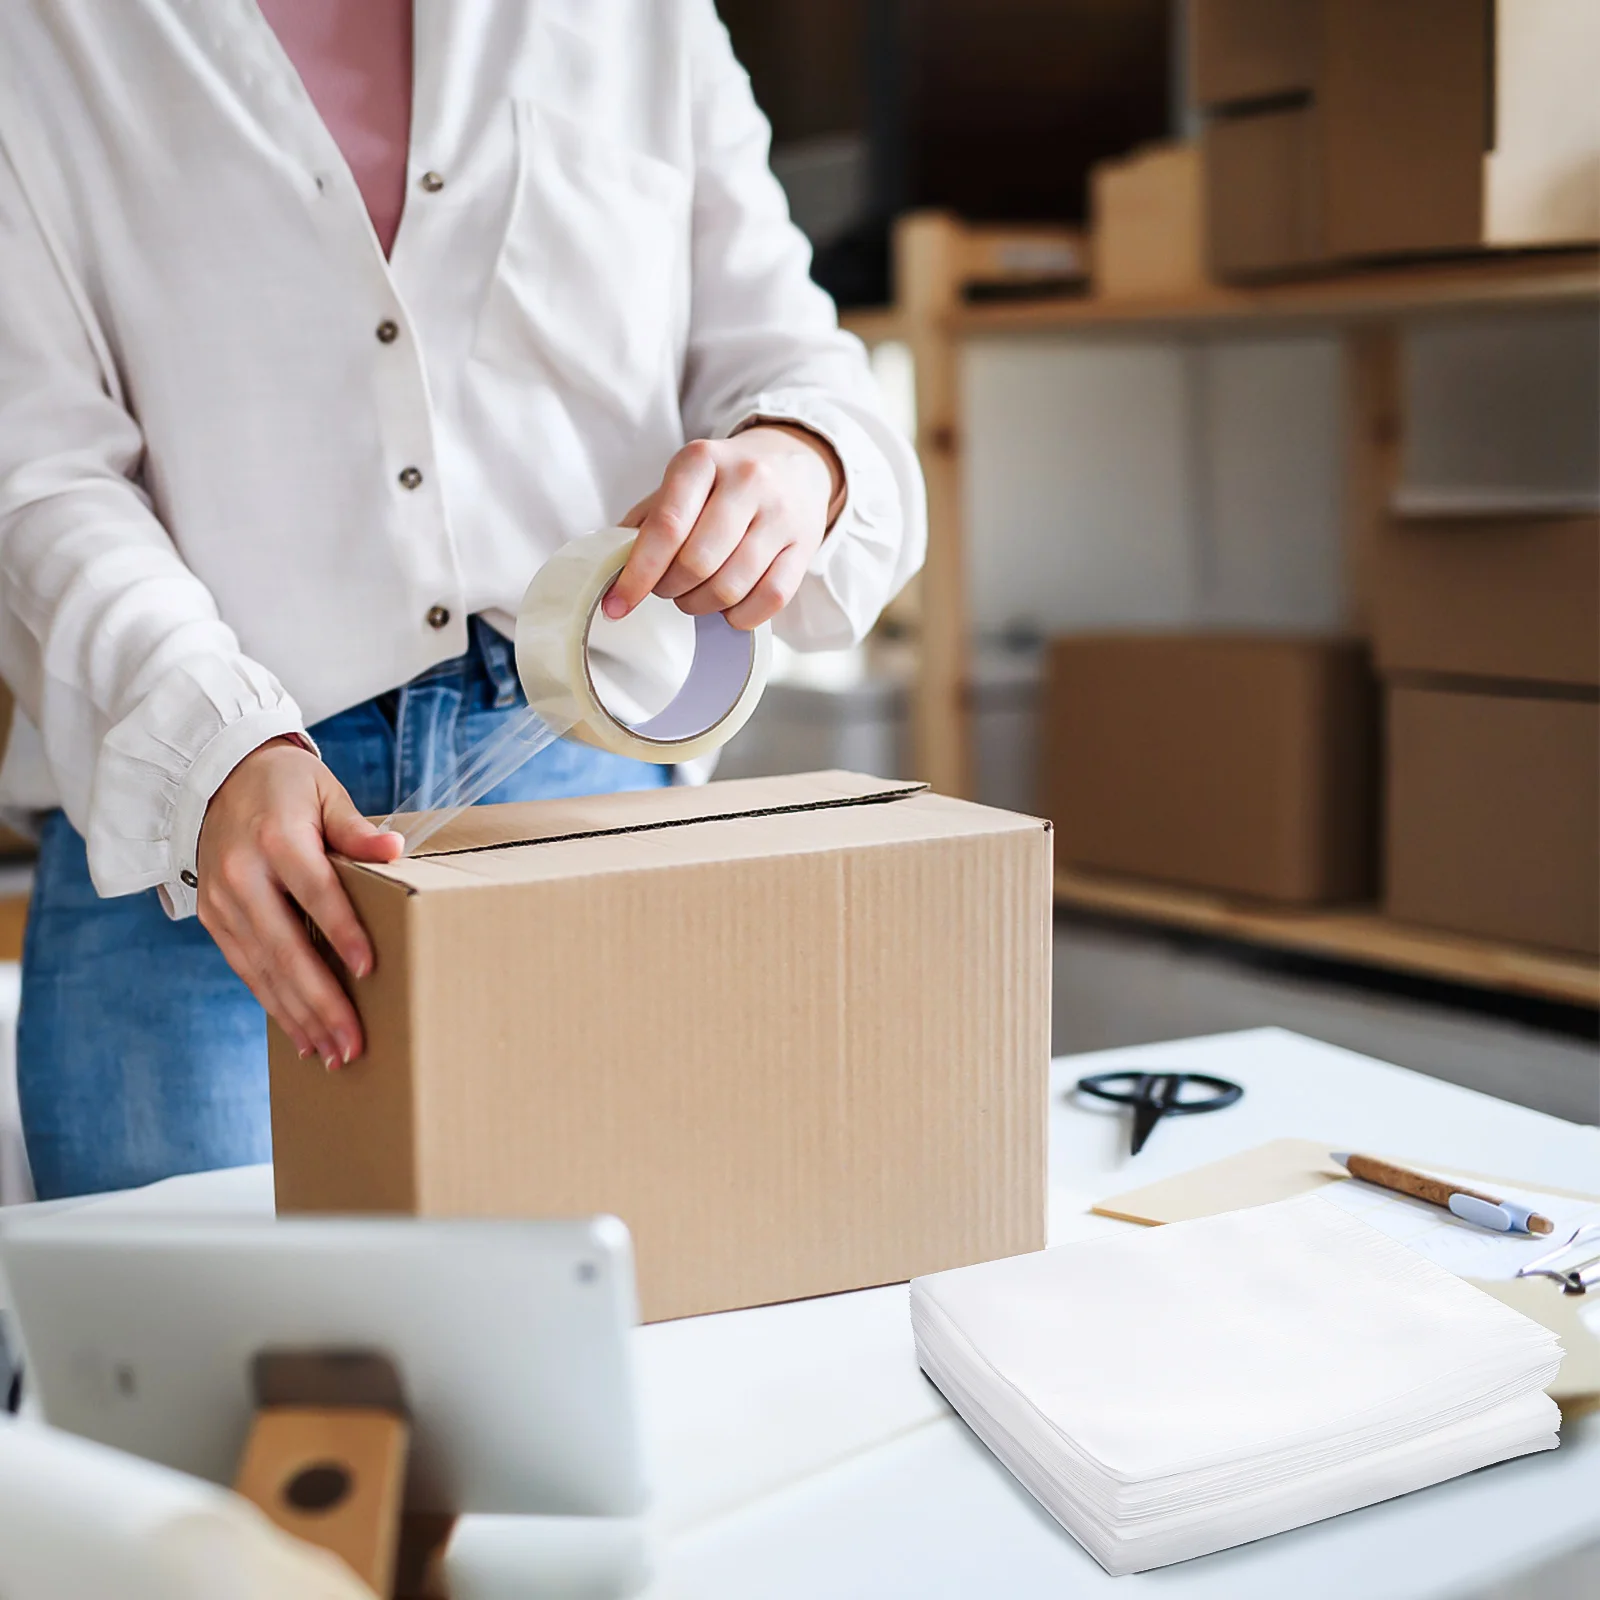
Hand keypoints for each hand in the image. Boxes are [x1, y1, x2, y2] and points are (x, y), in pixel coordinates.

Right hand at [196, 738, 403, 1068]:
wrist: (214, 778)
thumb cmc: (285, 787)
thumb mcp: (325, 792)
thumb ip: (357, 828)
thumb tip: (395, 848)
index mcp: (276, 838)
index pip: (315, 891)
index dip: (342, 930)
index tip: (369, 969)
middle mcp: (242, 875)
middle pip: (285, 946)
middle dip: (320, 1000)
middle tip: (352, 1043)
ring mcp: (222, 902)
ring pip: (263, 969)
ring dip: (299, 1017)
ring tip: (333, 1054)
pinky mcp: (214, 920)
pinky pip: (247, 970)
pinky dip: (275, 1005)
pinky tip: (301, 1036)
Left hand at [604, 423, 842, 628]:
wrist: (794, 463)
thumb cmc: (724, 483)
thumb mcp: (682, 482)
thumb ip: (646, 520)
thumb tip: (612, 569)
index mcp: (702, 460)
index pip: (666, 526)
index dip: (637, 574)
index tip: (616, 606)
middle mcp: (746, 480)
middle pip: (697, 562)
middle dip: (671, 589)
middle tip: (666, 588)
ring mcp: (780, 514)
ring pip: (731, 586)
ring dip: (701, 605)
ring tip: (695, 596)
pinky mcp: (805, 545)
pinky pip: (770, 600)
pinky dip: (740, 617)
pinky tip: (728, 608)